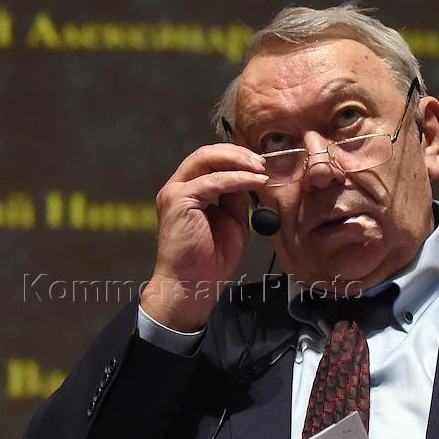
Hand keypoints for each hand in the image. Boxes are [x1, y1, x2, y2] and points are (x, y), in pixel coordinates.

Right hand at [140, 144, 268, 330]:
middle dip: (237, 153)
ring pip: (206, 159)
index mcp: (188, 191)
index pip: (210, 161)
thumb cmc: (209, 261)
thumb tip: (250, 177)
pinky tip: (255, 181)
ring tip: (261, 168)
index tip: (261, 164)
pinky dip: (237, 179)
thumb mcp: (232, 221)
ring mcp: (175, 193)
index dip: (236, 158)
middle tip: (262, 162)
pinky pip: (212, 181)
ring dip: (238, 161)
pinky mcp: (179, 201)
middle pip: (206, 153)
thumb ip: (236, 197)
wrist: (193, 285)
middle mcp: (178, 188)